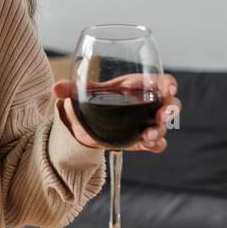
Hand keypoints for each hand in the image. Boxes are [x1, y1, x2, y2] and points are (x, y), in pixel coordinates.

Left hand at [51, 73, 180, 151]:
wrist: (88, 123)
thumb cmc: (94, 100)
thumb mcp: (85, 93)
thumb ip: (72, 89)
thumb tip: (56, 88)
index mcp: (139, 85)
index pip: (161, 81)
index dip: (167, 84)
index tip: (167, 88)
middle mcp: (148, 103)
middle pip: (171, 103)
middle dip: (170, 110)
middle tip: (161, 116)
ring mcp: (147, 121)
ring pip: (165, 125)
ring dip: (159, 130)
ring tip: (146, 136)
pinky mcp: (143, 139)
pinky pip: (158, 143)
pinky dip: (156, 145)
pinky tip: (147, 146)